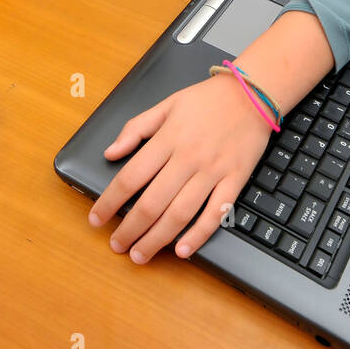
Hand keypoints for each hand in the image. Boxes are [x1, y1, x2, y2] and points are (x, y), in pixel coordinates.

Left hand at [89, 72, 275, 262]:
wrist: (253, 94)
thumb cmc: (207, 100)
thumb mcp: (166, 104)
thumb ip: (135, 128)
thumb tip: (110, 153)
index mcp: (168, 139)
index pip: (130, 177)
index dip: (109, 202)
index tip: (96, 218)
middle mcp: (188, 158)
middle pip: (152, 203)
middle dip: (130, 229)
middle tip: (117, 245)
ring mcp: (213, 171)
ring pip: (180, 213)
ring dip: (157, 239)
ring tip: (141, 255)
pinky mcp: (235, 180)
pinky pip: (216, 213)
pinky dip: (198, 234)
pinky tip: (182, 250)